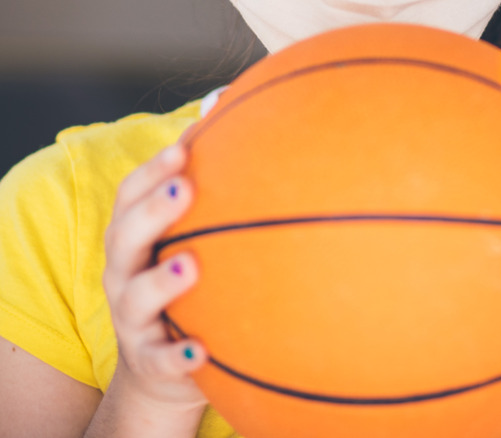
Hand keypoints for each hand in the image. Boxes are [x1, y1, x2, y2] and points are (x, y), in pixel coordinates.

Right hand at [102, 133, 207, 409]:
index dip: (152, 173)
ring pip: (135, 299)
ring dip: (160, 281)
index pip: (130, 199)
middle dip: (153, 212)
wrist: (158, 369)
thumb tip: (239, 138)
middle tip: (186, 189)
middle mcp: (123, 276)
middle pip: (125, 239)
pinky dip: (178, 356)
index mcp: (131, 243)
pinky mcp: (151, 362)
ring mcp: (132, 321)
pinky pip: (161, 360)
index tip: (183, 149)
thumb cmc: (180, 292)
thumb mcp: (182, 249)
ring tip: (190, 266)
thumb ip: (205, 209)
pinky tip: (202, 350)